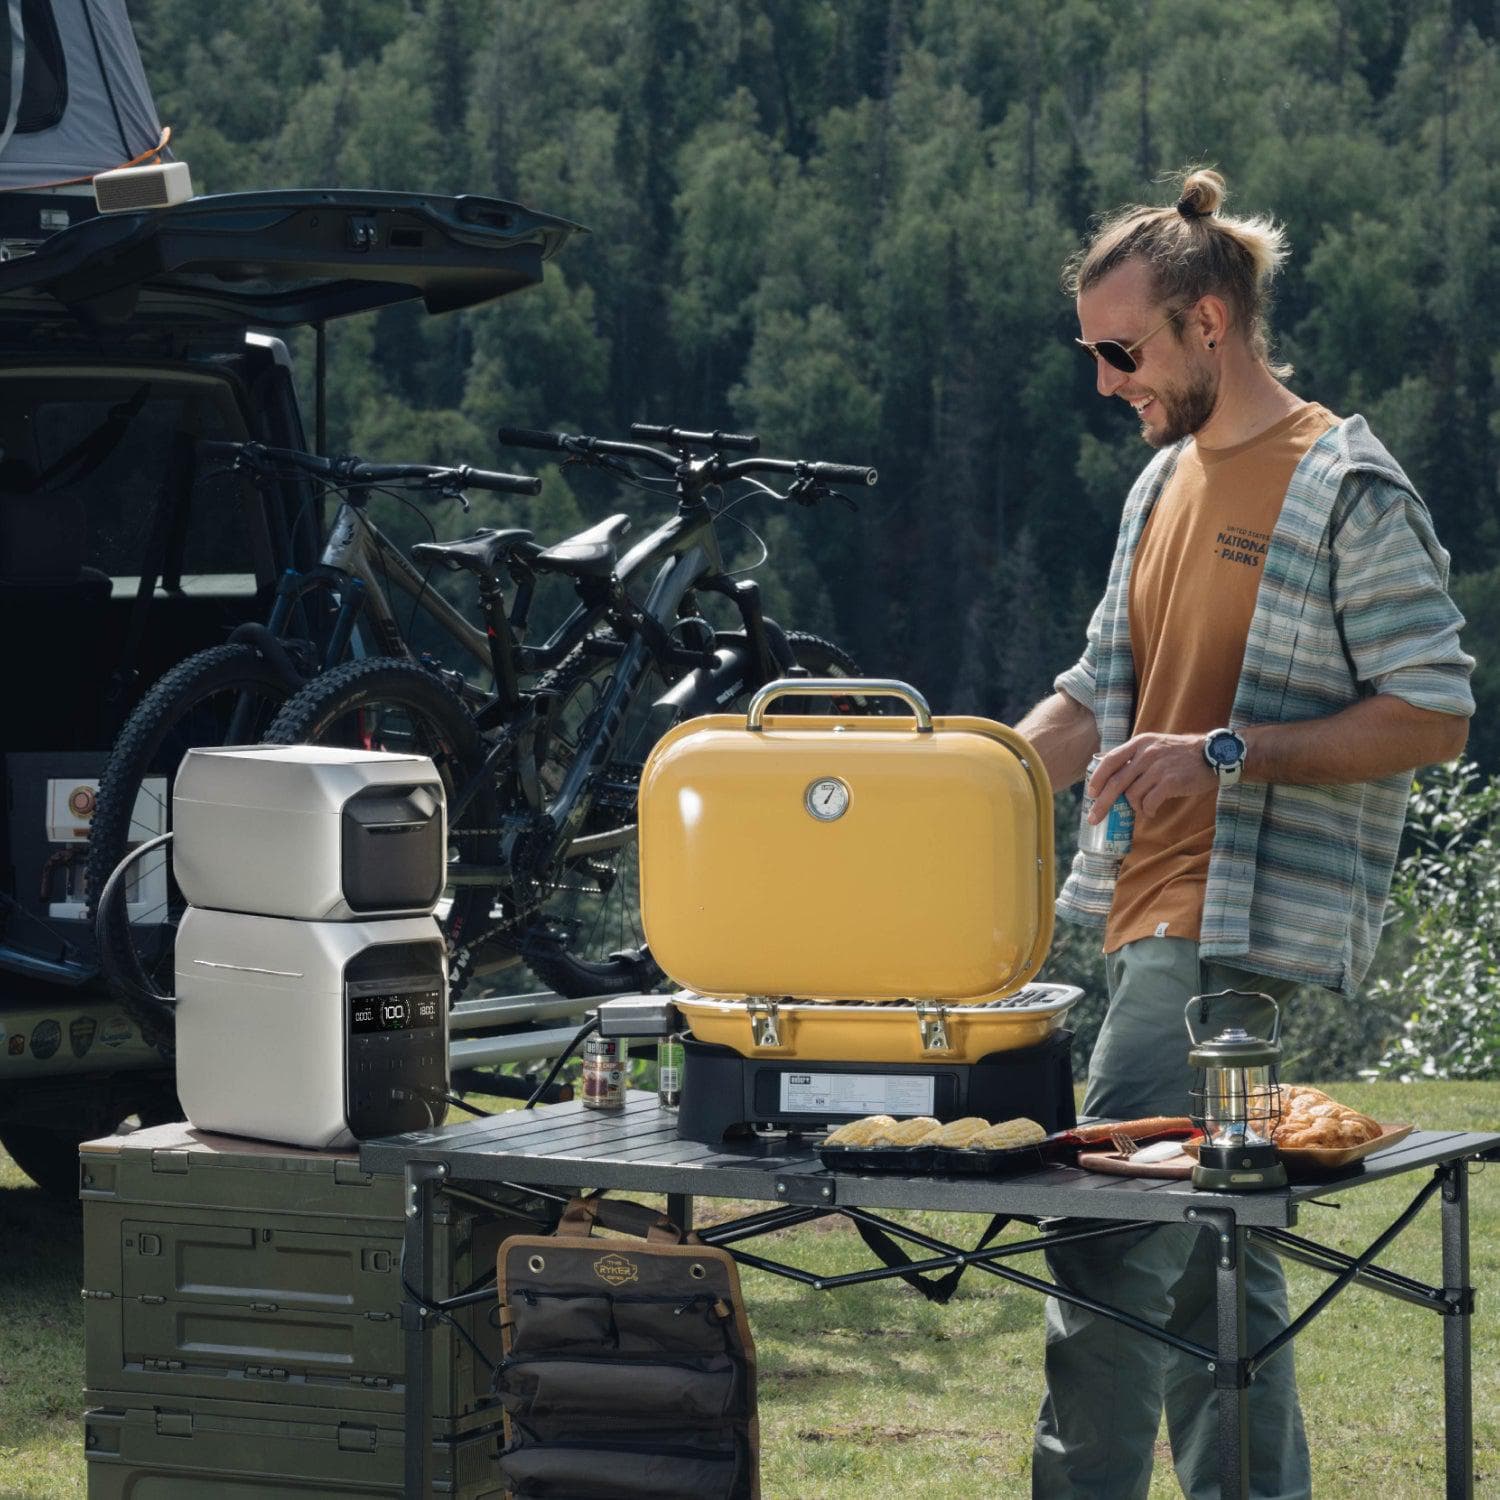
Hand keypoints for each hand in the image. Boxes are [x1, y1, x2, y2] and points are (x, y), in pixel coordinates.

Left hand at [1087, 732, 1216, 820]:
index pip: (1110, 760)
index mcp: (1139, 743)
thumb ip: (1135, 757)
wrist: (1213, 754)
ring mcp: (1158, 768)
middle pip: (1116, 783)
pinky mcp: (1170, 782)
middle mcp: (1146, 754)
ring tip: (1143, 808)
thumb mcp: (1155, 745)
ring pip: (1132, 795)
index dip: (1097, 778)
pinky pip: (1149, 803)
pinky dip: (1147, 811)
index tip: (1091, 793)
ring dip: (1134, 807)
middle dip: (1102, 804)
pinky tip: (1152, 811)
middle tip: (1094, 818)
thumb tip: (1111, 776)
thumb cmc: (1181, 754)